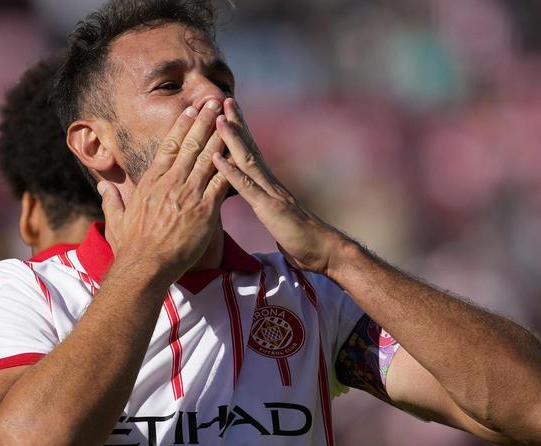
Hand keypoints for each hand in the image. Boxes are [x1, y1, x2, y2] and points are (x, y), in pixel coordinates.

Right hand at [98, 99, 229, 283]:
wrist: (146, 264)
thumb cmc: (131, 246)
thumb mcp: (118, 219)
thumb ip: (112, 200)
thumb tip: (103, 186)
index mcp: (152, 182)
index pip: (168, 147)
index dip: (181, 127)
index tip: (190, 112)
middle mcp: (171, 182)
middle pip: (191, 145)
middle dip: (205, 121)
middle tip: (214, 102)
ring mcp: (189, 194)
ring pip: (208, 157)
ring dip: (220, 135)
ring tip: (229, 117)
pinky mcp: (205, 210)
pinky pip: (221, 182)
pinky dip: (229, 164)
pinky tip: (239, 151)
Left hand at [210, 98, 349, 275]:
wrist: (323, 251)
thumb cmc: (300, 238)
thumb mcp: (276, 216)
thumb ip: (265, 202)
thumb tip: (255, 197)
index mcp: (269, 184)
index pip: (252, 152)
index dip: (240, 131)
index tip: (227, 111)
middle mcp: (270, 182)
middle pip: (250, 147)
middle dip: (236, 123)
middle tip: (223, 98)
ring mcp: (270, 193)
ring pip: (247, 161)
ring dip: (231, 139)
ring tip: (218, 119)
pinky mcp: (269, 208)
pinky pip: (247, 188)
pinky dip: (231, 172)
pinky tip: (217, 159)